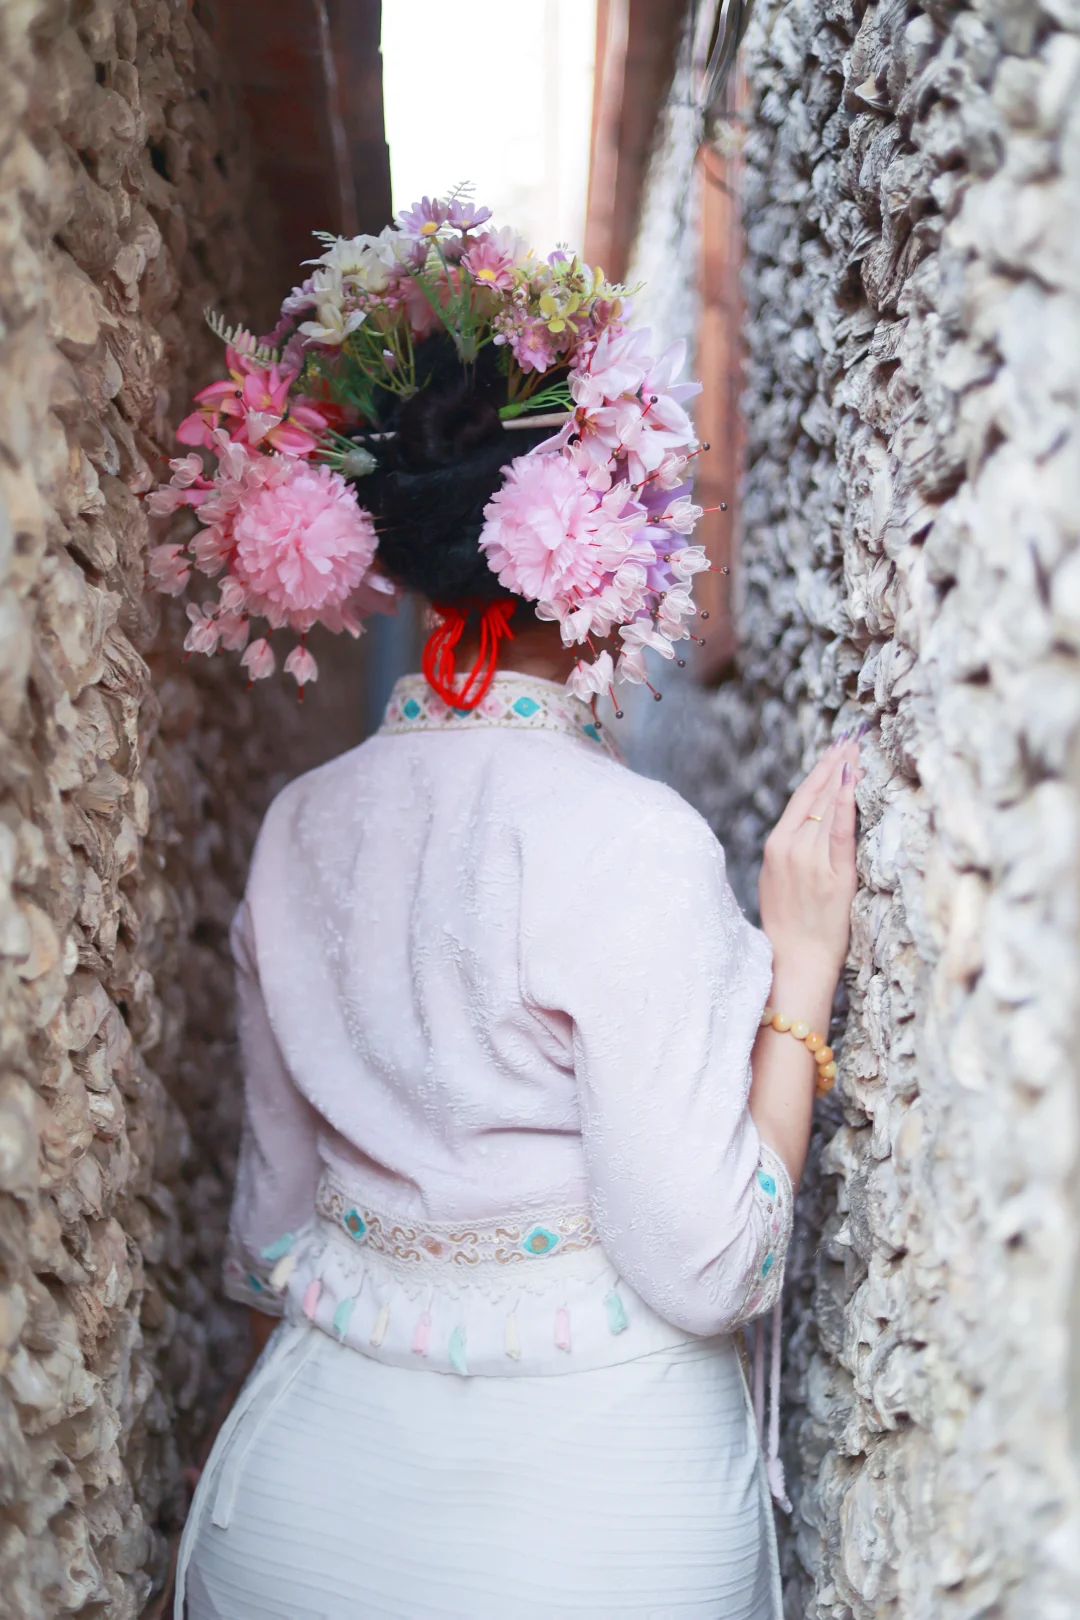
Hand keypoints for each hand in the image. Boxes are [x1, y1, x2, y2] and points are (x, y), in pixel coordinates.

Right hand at [758, 740, 860, 986]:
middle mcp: (791, 848)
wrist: (795, 960)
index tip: (834, 749)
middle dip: (835, 764)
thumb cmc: (790, 925)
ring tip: (860, 751)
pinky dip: (846, 805)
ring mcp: (812, 860)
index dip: (820, 771)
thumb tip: (809, 826)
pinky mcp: (834, 875)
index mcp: (776, 846)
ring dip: (846, 776)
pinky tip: (854, 781)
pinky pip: (840, 832)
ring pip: (829, 808)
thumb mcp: (779, 880)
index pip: (800, 798)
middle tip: (852, 737)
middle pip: (816, 796)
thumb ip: (792, 850)